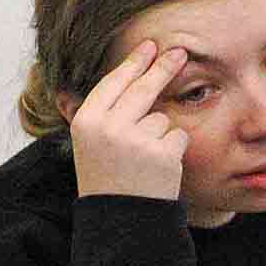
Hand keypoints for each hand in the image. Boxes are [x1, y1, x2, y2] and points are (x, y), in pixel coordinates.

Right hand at [62, 41, 190, 201]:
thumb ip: (104, 112)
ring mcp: (136, 139)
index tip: (149, 46)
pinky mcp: (162, 153)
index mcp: (86, 121)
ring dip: (160, 134)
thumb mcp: (90, 143)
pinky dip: (173, 149)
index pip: (114, 83)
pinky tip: (158, 168)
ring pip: (162, 118)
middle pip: (144, 88)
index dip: (134, 63)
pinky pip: (177, 136)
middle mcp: (109, 127)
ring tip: (144, 161)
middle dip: (163, 67)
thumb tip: (125, 74)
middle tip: (179, 52)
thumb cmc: (106, 179)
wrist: (119, 219)